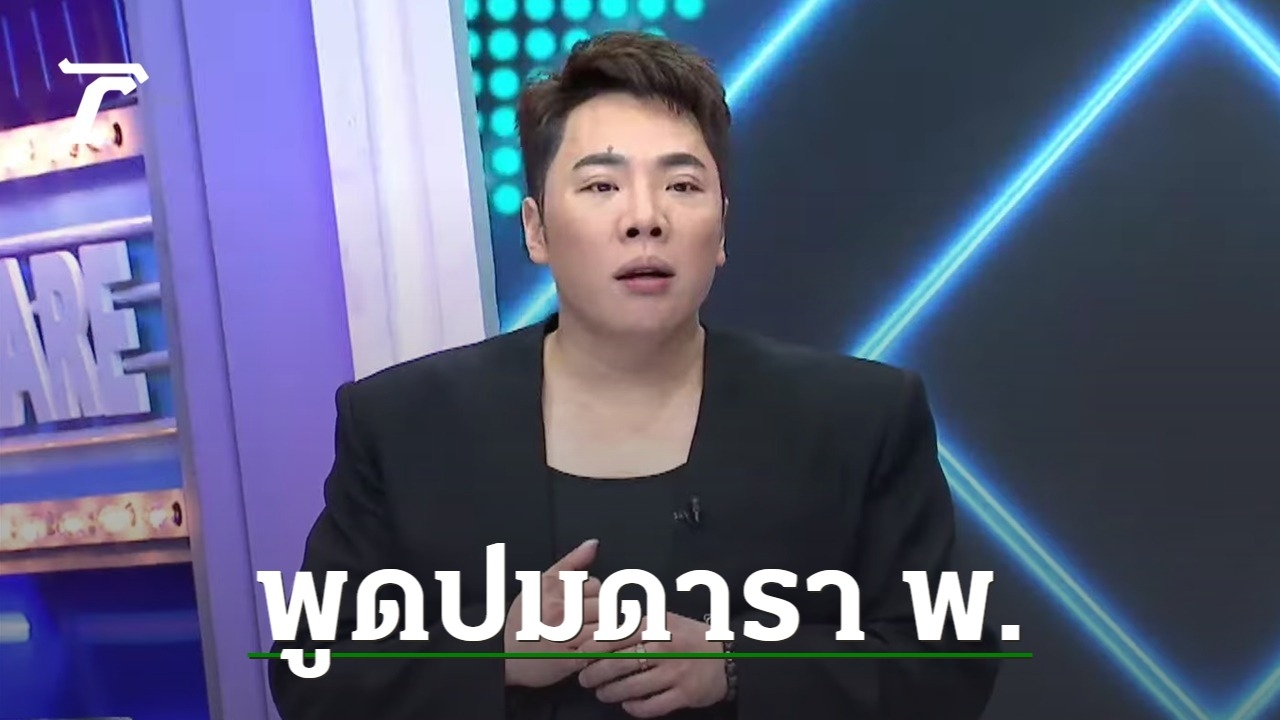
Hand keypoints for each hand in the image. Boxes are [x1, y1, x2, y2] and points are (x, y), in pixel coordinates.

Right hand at [502, 540, 635, 687]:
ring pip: (607, 624)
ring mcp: (566, 635)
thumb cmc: (522, 621)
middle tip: (584, 620)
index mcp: (553, 591)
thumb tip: (594, 543)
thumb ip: (571, 562)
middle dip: (599, 611)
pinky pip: (603, 646)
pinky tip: (591, 647)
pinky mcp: (573, 658)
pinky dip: (603, 646)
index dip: (590, 594)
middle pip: (604, 604)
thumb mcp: (540, 583)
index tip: (578, 604)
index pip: (595, 585)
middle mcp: (560, 611)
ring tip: (586, 634)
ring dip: (603, 629)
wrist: (503, 657)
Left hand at [577, 613, 727, 717]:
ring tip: (601, 693)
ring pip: (631, 687)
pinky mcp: (684, 695)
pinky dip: (634, 707)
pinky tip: (627, 705)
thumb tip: (601, 629)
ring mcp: (674, 673)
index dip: (592, 648)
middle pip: (618, 663)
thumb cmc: (690, 637)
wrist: (728, 656)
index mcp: (656, 626)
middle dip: (594, 673)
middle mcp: (664, 648)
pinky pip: (651, 706)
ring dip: (610, 692)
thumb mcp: (666, 620)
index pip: (615, 636)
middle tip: (584, 679)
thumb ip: (637, 624)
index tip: (579, 655)